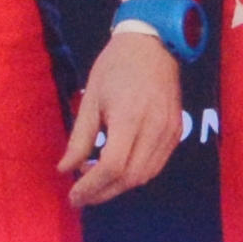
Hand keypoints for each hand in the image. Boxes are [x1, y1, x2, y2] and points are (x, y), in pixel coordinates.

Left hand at [59, 26, 190, 205]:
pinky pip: (156, 165)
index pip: (112, 166)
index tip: (74, 197)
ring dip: (119, 187)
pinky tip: (117, 170)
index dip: (91, 187)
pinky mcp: (177, 132)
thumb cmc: (116, 67)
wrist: (153, 44)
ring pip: (145, 176)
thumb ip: (79, 138)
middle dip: (103, 192)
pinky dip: (135, 175)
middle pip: (130, 177)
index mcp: (129, 117)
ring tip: (96, 183)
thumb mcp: (90, 99)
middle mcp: (154, 128)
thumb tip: (65, 170)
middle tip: (81, 195)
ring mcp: (170, 132)